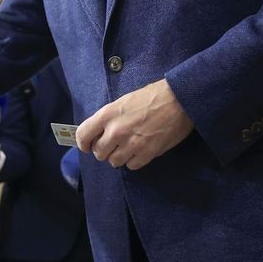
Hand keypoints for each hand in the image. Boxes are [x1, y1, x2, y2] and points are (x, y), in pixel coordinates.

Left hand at [76, 79, 192, 169]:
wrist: (179, 100)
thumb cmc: (152, 96)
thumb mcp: (123, 101)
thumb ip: (109, 118)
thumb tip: (100, 133)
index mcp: (107, 114)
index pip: (83, 135)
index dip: (83, 143)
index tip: (88, 146)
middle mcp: (116, 131)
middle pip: (98, 153)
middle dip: (104, 150)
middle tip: (113, 145)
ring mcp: (131, 144)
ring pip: (114, 162)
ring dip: (119, 157)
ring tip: (128, 147)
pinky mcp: (147, 153)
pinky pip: (132, 165)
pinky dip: (134, 161)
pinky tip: (140, 150)